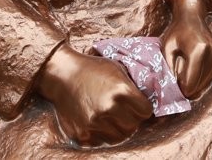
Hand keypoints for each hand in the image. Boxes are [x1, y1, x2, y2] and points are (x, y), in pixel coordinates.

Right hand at [37, 43, 151, 145]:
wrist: (62, 75)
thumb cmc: (92, 69)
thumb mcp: (117, 69)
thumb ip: (132, 85)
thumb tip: (149, 98)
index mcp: (120, 91)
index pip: (146, 111)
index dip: (144, 107)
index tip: (139, 105)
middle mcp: (108, 109)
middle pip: (134, 126)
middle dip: (133, 119)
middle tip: (126, 112)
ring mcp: (94, 123)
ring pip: (119, 137)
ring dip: (119, 129)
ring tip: (113, 118)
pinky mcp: (82, 134)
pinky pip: (101, 142)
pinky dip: (103, 134)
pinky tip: (100, 122)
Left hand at [161, 0, 211, 97]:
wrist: (192, 16)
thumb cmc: (177, 32)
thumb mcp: (167, 49)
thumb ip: (169, 70)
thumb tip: (171, 91)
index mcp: (199, 51)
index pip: (190, 85)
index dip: (179, 89)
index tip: (172, 82)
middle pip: (198, 88)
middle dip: (186, 88)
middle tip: (176, 77)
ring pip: (205, 85)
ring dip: (193, 84)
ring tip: (184, 70)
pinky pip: (210, 79)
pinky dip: (201, 79)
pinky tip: (193, 69)